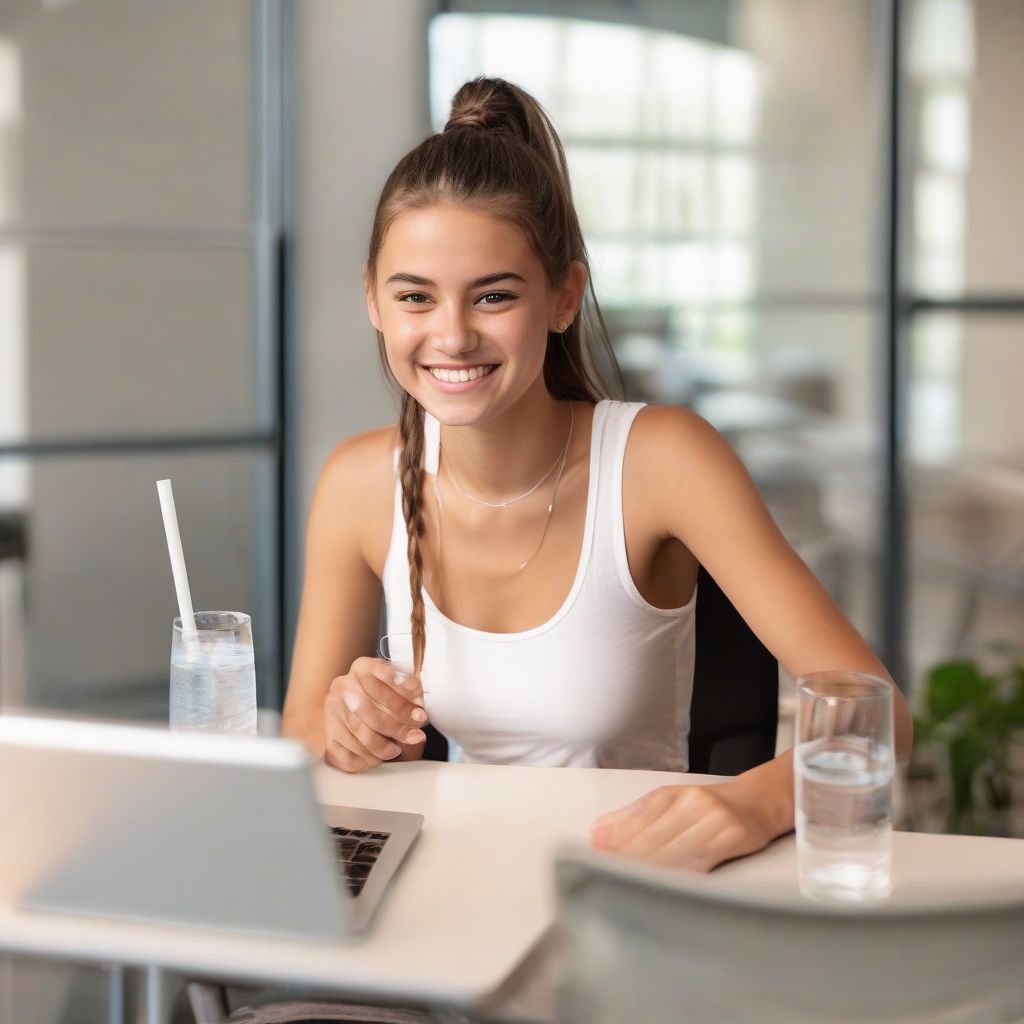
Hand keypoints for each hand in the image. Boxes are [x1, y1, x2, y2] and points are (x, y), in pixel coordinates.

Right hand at [323, 656, 427, 772]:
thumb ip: (412, 695)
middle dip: (395, 726)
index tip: (420, 707)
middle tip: (415, 736)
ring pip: (357, 732)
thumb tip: (418, 705)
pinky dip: (364, 759)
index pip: (381, 672)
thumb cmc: (389, 704)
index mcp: (362, 667)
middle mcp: (343, 685)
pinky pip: (346, 752)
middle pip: (367, 707)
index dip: (401, 690)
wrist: (364, 719)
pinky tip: (376, 758)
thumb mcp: (404, 693)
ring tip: (397, 750)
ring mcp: (332, 710)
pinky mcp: (328, 736)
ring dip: (381, 746)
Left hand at [589, 782, 773, 871]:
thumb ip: (632, 817)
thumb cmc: (705, 806)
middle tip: (609, 875)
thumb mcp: (668, 803)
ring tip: (631, 884)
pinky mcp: (733, 836)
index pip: (638, 820)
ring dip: (652, 870)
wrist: (754, 803)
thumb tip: (596, 831)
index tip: (596, 856)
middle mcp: (691, 802)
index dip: (617, 840)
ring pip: (676, 851)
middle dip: (630, 858)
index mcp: (670, 794)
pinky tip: (665, 884)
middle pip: (654, 837)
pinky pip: (701, 861)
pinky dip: (680, 874)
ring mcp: (714, 819)